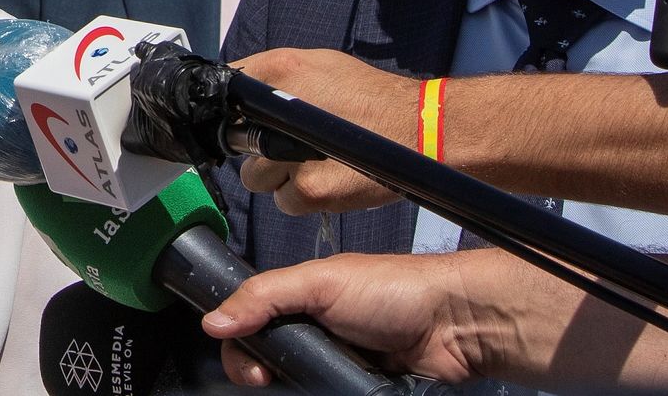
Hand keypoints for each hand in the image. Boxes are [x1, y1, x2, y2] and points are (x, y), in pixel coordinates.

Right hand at [200, 252, 490, 387]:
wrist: (455, 325)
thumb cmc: (395, 289)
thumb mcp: (320, 283)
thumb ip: (265, 296)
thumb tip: (213, 320)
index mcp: (300, 300)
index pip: (250, 327)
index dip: (241, 348)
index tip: (251, 365)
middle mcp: (315, 332)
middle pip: (268, 362)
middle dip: (263, 372)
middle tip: (270, 380)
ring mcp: (337, 363)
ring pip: (296, 385)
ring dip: (291, 388)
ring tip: (304, 386)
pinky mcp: (357, 388)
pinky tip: (321, 394)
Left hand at [229, 50, 406, 214]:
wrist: (422, 130)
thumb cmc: (374, 98)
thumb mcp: (322, 65)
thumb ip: (277, 76)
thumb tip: (243, 91)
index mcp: (281, 70)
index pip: (227, 87)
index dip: (235, 108)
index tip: (243, 119)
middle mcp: (278, 110)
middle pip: (238, 139)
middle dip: (259, 145)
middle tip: (292, 144)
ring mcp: (290, 155)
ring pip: (256, 177)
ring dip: (278, 176)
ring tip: (315, 163)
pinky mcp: (308, 190)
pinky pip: (284, 202)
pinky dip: (301, 198)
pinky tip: (328, 180)